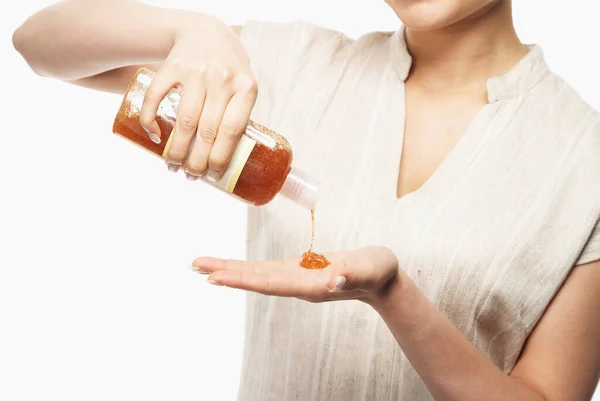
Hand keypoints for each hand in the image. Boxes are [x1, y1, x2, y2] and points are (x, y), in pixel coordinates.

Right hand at [139, 17, 256, 180]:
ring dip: (176, 149)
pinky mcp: (172, 66)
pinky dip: (151, 119)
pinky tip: (154, 136)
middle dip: (196, 161)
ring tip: (173, 165)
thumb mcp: (244, 88)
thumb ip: (238, 117)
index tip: (212, 175)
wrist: (207, 32)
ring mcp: (196, 71)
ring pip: (184, 120)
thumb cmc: (229, 70)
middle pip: (206, 131)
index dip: (220, 158)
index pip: (232, 131)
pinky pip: (157, 97)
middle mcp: (222, 78)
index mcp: (246, 88)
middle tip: (190, 176)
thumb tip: (228, 162)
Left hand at [191, 246, 399, 303]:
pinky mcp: (298, 271)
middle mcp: (298, 284)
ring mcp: (296, 279)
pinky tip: (232, 267)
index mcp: (311, 285)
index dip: (243, 280)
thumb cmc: (379, 271)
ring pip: (257, 275)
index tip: (216, 277)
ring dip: (230, 270)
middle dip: (226, 273)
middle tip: (194, 265)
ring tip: (202, 266)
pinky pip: (266, 270)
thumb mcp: (371, 268)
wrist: (381, 279)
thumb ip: (353, 275)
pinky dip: (246, 267)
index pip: (270, 283)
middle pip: (256, 280)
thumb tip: (333, 281)